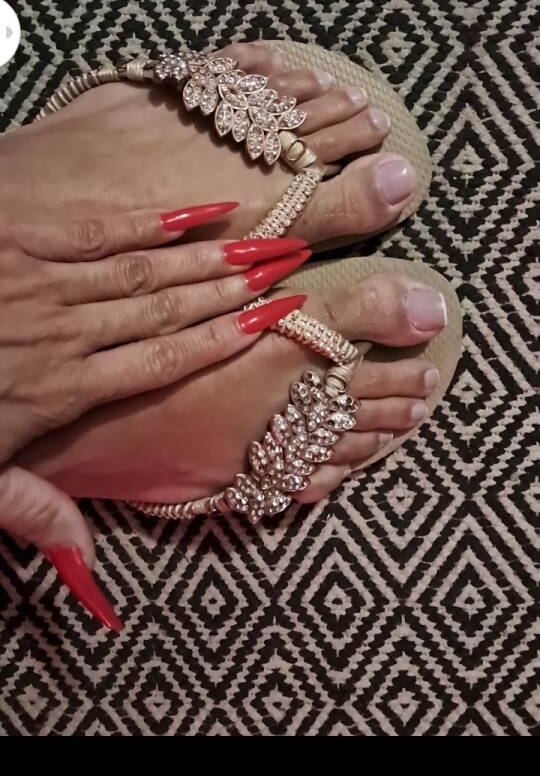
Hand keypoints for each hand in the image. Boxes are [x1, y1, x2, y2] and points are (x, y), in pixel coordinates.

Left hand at [0, 200, 307, 628]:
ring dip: (205, 255)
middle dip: (231, 288)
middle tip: (287, 266)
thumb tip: (88, 566)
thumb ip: (31, 511)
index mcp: (63, 388)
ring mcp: (45, 282)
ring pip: (143, 270)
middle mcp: (68, 333)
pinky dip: (147, 219)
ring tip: (257, 240)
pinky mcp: (20, 239)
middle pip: (165, 310)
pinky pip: (97, 228)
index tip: (272, 320)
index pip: (160, 362)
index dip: (221, 340)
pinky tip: (192, 210)